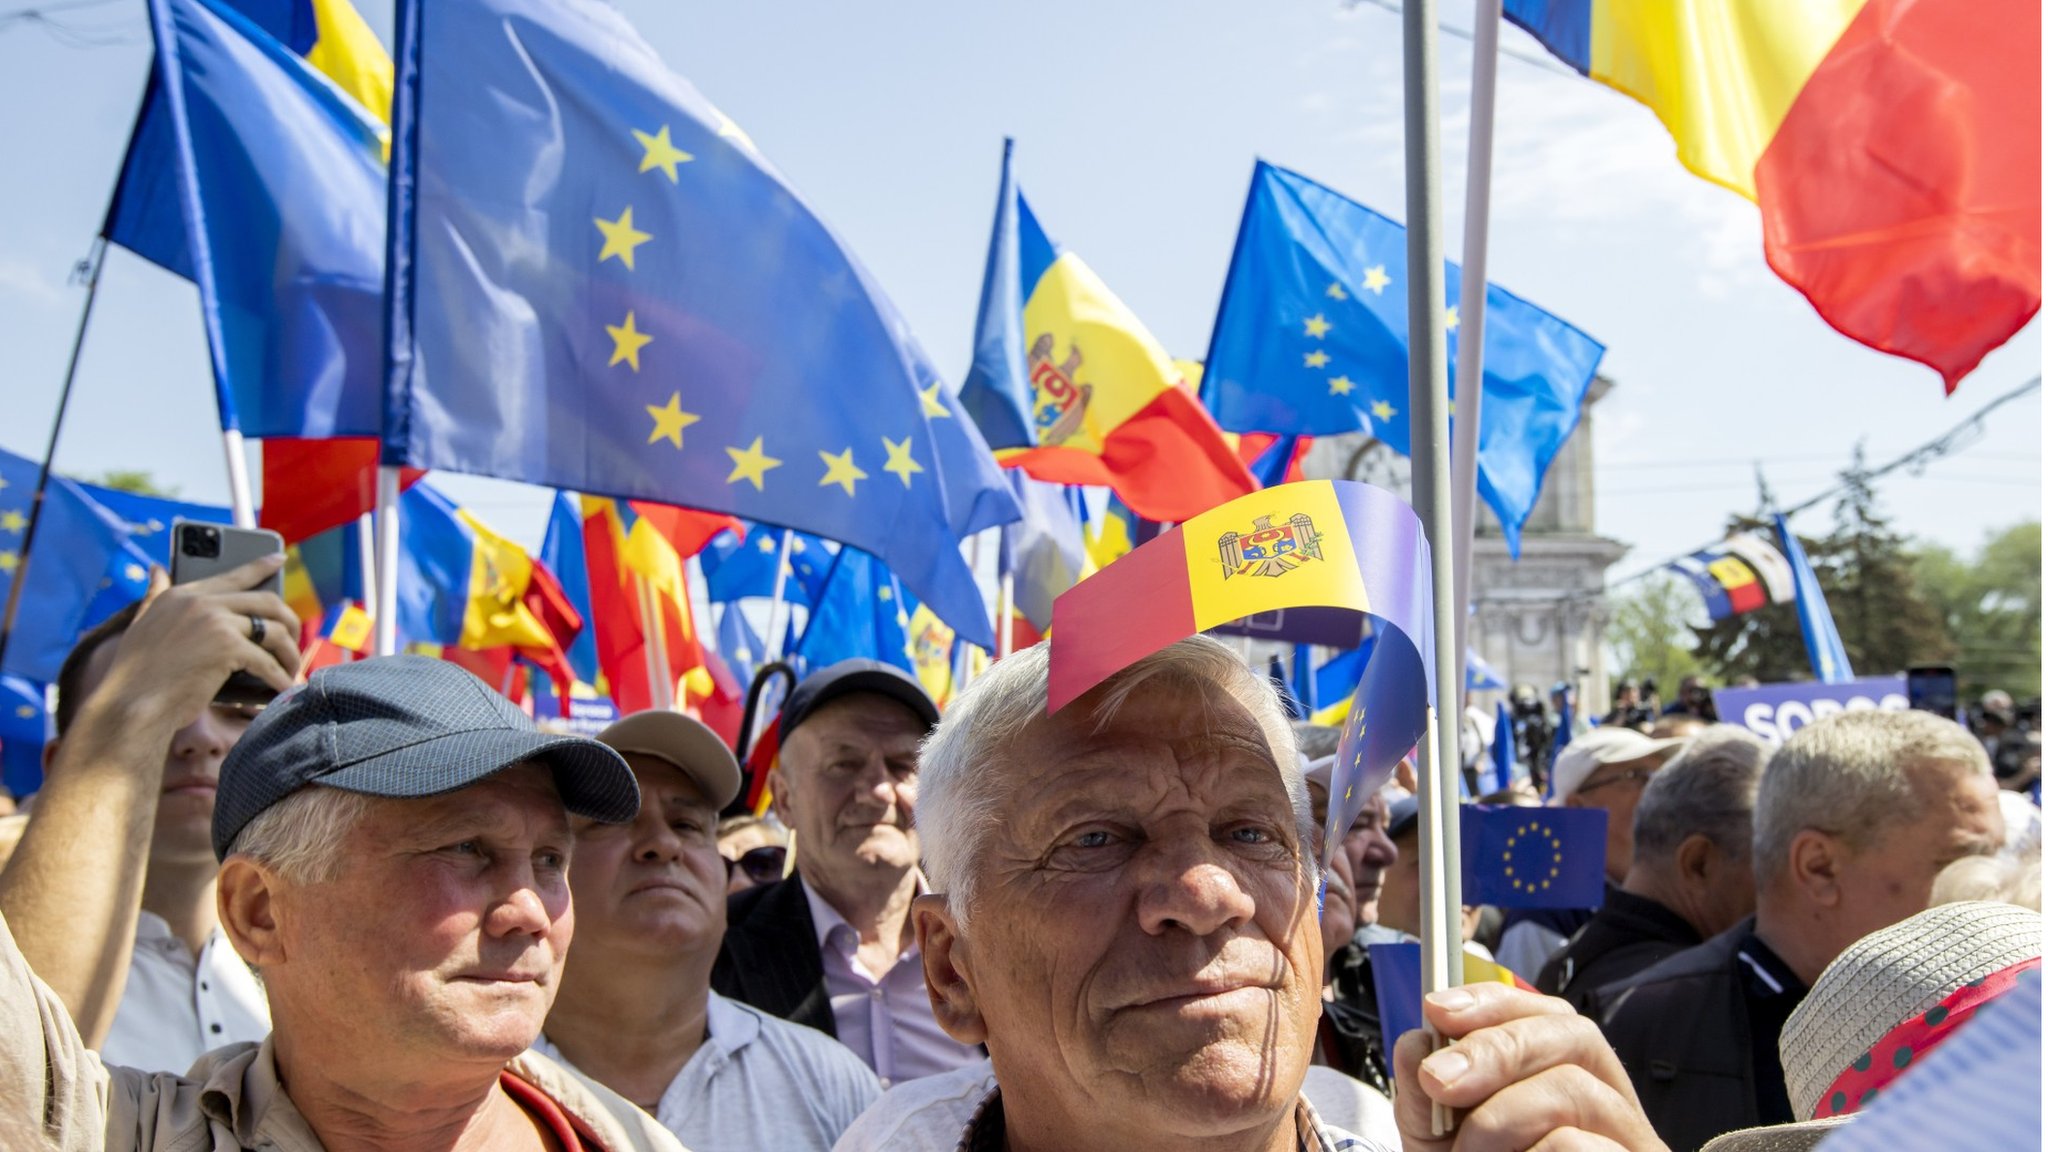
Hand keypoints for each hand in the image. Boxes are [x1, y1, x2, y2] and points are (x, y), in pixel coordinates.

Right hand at [92, 556, 300, 730]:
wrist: (130, 706)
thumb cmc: (137, 674)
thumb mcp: (143, 624)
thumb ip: (154, 594)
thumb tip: (158, 568)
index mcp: (182, 594)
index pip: (232, 575)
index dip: (260, 566)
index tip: (279, 559)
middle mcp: (201, 602)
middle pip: (266, 602)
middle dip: (289, 621)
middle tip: (294, 640)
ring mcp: (216, 623)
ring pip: (274, 631)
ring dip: (289, 652)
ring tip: (291, 669)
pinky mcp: (228, 648)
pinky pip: (268, 662)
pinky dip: (280, 678)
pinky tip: (285, 687)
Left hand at [1393, 982, 1669, 1151]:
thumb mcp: (1444, 1146)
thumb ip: (1427, 1099)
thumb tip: (1416, 1043)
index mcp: (1573, 1083)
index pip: (1550, 1015)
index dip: (1495, 1002)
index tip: (1438, 1011)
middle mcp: (1614, 1108)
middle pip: (1575, 1036)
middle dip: (1494, 1048)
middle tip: (1439, 1082)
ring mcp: (1635, 1146)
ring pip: (1576, 1092)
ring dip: (1501, 1117)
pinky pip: (1579, 1147)